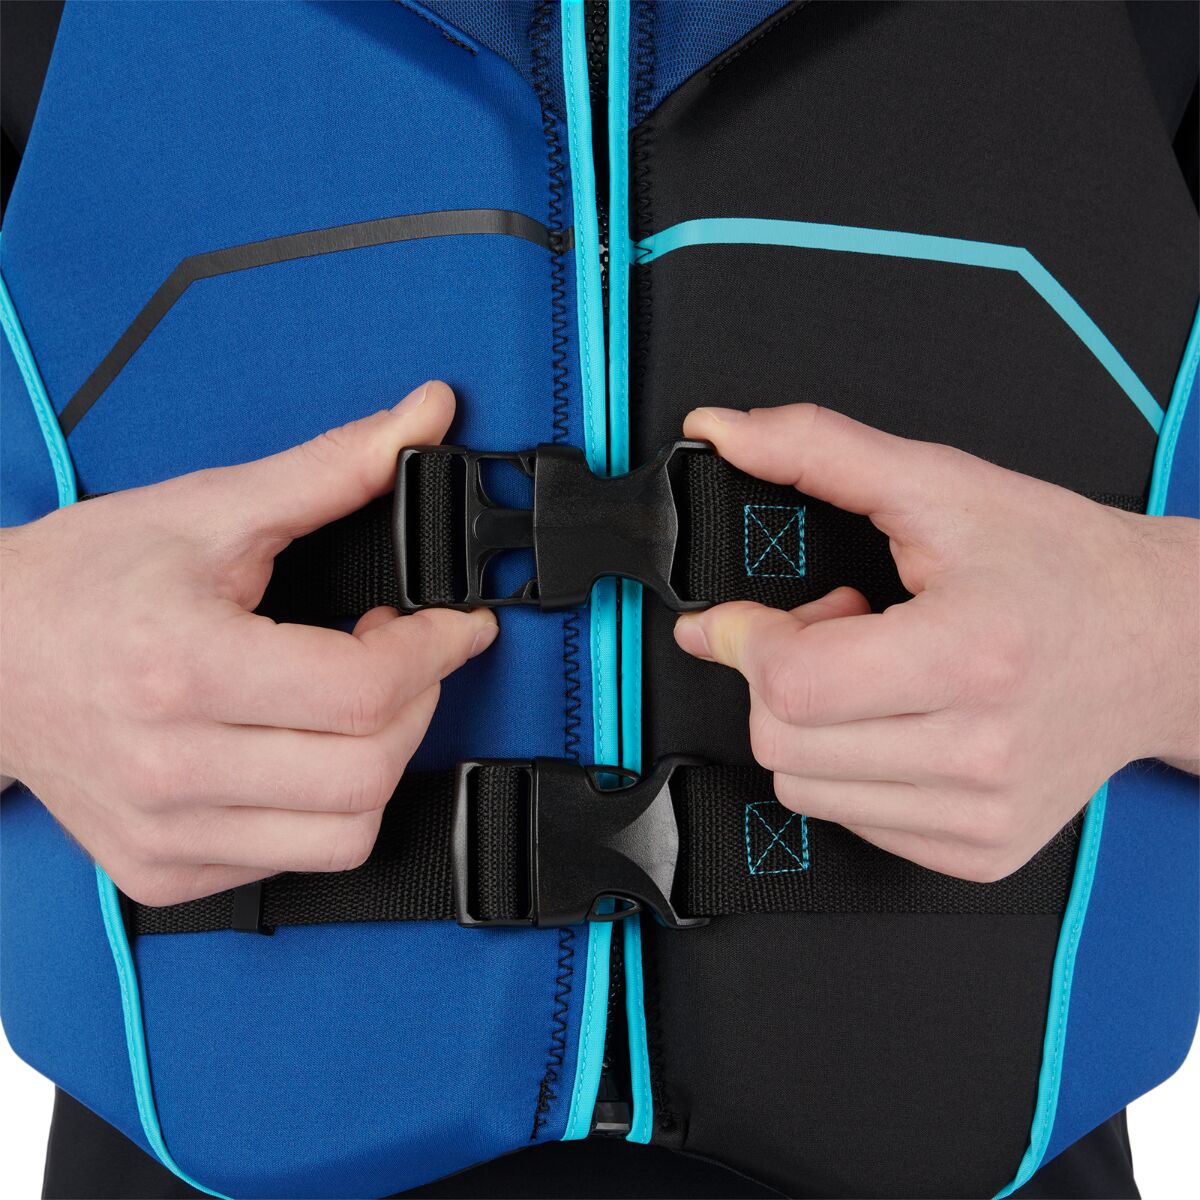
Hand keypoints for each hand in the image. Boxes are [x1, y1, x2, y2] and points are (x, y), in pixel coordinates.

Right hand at [0, 382, 496, 904]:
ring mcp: (164, 833)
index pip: (362, 689)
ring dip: (382, 760)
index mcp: (182, 667)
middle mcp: (169, 767)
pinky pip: (295, 861)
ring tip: (355, 703)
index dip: (437, 649)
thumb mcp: (210, 510)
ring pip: (347, 833)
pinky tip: (302, 751)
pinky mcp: (163, 871)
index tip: (459, 623)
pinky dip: (325, 807)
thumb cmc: (83, 580)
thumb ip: (332, 468)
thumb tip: (427, 416)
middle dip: (420, 703)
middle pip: (369, 770)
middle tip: (402, 655)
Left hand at [674, 404, 1198, 881]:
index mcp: (971, 655)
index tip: (739, 617)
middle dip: (779, 675)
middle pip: (781, 740)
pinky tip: (901, 720)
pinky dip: (848, 767)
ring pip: (802, 788)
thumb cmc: (1060, 563)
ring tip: (878, 674)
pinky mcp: (979, 850)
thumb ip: (818, 450)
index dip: (745, 639)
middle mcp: (981, 751)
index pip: (793, 682)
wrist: (1164, 643)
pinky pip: (850, 820)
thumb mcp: (941, 485)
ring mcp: (982, 814)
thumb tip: (718, 430)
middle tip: (842, 630)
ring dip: (811, 724)